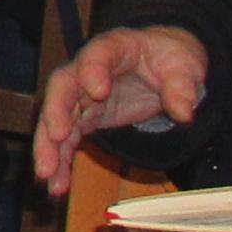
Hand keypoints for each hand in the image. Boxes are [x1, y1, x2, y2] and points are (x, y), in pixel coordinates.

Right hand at [30, 21, 208, 183]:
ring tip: (47, 174)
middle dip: (56, 112)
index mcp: (114, 48)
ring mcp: (82, 95)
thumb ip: (182, 87)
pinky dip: (60, 161)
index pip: (98, 55)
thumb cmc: (168, 59)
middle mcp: (87, 70)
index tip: (97, 91)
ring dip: (49, 146)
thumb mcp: (184, 66)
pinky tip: (58, 184)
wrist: (160, 65)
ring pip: (56, 117)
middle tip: (57, 136)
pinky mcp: (84, 118)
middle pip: (63, 87)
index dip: (93, 70)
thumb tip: (184, 113)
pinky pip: (65, 139)